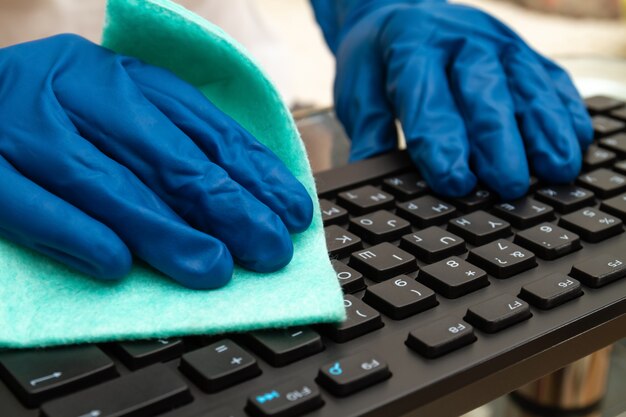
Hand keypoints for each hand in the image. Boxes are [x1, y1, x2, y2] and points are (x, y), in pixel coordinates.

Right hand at [0, 34, 312, 288]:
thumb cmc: (54, 119)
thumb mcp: (118, 113)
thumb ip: (170, 146)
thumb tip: (243, 201)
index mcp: (122, 77)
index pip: (204, 128)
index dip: (254, 174)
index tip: (290, 214)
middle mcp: (78, 88)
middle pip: (165, 154)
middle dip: (226, 207)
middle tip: (267, 250)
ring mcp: (25, 124)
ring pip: (105, 181)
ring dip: (163, 230)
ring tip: (212, 269)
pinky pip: (27, 203)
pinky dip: (73, 233)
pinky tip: (115, 266)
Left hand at [313, 0, 592, 199]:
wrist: (401, 15)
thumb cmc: (380, 63)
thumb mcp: (360, 94)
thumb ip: (370, 136)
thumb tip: (373, 184)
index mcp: (412, 48)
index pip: (429, 100)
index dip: (442, 144)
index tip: (455, 183)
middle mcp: (460, 41)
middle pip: (485, 94)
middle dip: (499, 142)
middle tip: (509, 186)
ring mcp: (498, 43)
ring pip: (526, 87)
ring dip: (545, 130)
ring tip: (557, 170)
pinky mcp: (523, 52)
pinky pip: (551, 79)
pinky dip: (566, 110)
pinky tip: (577, 141)